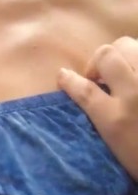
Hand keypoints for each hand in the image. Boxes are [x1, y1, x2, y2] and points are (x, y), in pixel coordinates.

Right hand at [58, 37, 137, 179]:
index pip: (86, 90)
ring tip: (122, 70)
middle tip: (99, 78)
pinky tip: (137, 73)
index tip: (63, 77)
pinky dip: (137, 60)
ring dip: (121, 54)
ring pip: (130, 45)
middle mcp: (133, 92)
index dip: (70, 81)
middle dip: (98, 62)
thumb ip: (106, 123)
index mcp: (116, 118)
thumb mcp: (118, 149)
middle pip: (107, 55)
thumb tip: (96, 102)